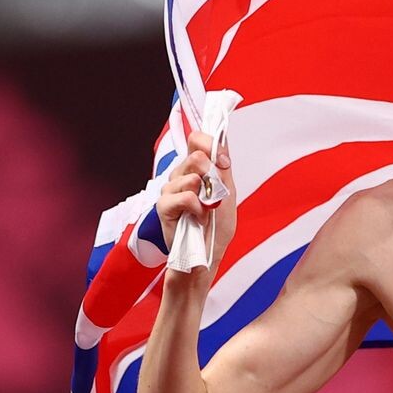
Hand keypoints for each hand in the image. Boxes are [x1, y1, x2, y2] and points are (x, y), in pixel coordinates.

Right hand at [156, 131, 236, 277]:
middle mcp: (180, 175)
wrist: (208, 253)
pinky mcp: (164, 206)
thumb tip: (221, 147)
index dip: (210, 144)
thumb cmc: (217, 225)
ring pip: (190, 176)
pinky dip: (197, 208)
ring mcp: (169, 190)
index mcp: (196, 169)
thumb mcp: (228, 193)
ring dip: (205, 196)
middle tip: (213, 193)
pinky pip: (184, 196)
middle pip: (195, 155)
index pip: (197, 140)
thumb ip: (223, 169)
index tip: (222, 162)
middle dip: (210, 173)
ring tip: (204, 210)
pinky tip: (197, 218)